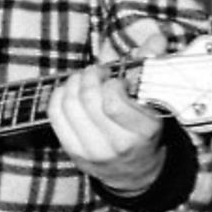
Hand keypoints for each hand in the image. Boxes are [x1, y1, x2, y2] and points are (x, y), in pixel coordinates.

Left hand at [48, 33, 168, 194]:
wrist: (136, 172)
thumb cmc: (144, 129)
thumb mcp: (154, 102)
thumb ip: (152, 67)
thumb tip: (156, 39)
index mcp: (144, 131)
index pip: (113, 101)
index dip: (111, 82)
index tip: (117, 78)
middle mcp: (118, 144)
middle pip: (88, 100)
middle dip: (88, 77)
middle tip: (95, 71)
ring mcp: (93, 151)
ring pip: (69, 106)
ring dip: (72, 83)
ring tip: (82, 79)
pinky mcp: (74, 152)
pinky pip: (56, 116)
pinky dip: (58, 96)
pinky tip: (68, 91)